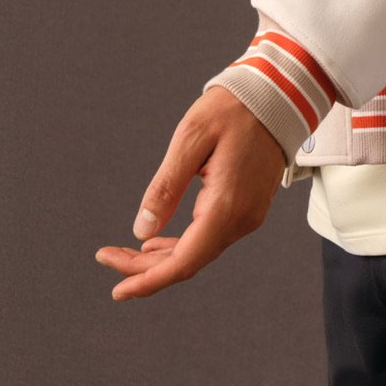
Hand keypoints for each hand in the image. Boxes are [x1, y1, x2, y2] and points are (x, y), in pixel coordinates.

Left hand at [95, 85, 287, 301]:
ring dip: (161, 257)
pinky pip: (210, 238)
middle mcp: (242, 219)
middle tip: (108, 257)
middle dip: (145, 268)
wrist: (277, 96)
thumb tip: (140, 232)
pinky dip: (181, 244)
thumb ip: (165, 188)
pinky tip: (158, 239)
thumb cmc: (232, 110)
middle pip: (188, 262)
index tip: (116, 289)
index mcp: (226, 206)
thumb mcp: (190, 139)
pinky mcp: (248, 208)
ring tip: (126, 250)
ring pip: (199, 252)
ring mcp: (249, 216)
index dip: (147, 280)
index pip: (183, 262)